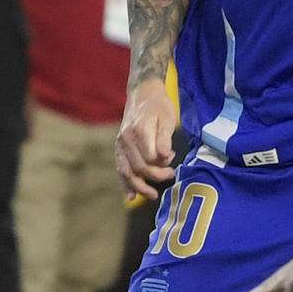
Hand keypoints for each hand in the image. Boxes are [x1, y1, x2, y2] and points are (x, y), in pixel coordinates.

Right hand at [116, 78, 176, 198]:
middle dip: (155, 176)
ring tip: (152, 195)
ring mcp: (120, 145)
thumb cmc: (159, 106)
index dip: (162, 164)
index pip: (149, 158)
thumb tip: (164, 157)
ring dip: (138, 186)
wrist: (142, 94)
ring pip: (126, 171)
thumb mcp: (167, 118)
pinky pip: (120, 168)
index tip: (173, 161)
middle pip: (138, 168)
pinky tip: (130, 196)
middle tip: (171, 175)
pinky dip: (125, 183)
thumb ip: (165, 138)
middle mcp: (126, 140)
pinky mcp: (119, 148)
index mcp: (139, 132)